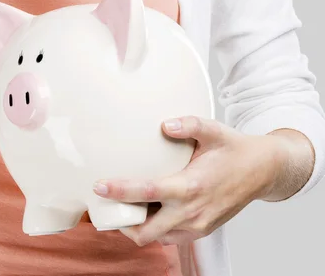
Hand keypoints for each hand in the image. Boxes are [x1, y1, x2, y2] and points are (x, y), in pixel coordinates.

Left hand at [92, 116, 299, 246]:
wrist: (264, 171)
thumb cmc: (235, 150)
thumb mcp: (214, 130)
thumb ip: (189, 124)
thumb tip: (164, 125)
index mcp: (191, 186)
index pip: (147, 193)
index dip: (120, 192)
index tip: (98, 187)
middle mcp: (192, 212)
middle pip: (145, 231)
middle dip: (121, 222)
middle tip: (104, 206)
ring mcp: (197, 226)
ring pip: (156, 238)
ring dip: (137, 227)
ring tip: (123, 207)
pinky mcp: (200, 231)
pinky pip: (169, 238)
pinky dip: (154, 229)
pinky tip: (147, 210)